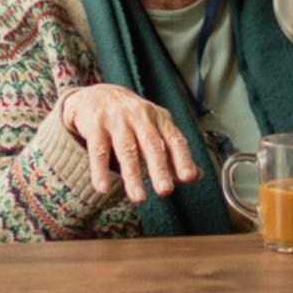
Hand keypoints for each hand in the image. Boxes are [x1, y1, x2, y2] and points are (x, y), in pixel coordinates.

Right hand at [57, 84, 200, 202]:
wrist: (99, 95)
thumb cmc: (132, 120)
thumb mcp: (156, 130)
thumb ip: (173, 153)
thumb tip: (196, 176)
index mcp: (160, 119)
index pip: (174, 139)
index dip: (182, 158)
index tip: (188, 177)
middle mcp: (140, 116)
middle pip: (152, 144)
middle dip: (159, 168)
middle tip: (165, 191)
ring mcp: (117, 119)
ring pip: (126, 149)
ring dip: (132, 175)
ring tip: (138, 198)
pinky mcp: (96, 125)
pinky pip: (98, 150)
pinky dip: (100, 170)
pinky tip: (103, 188)